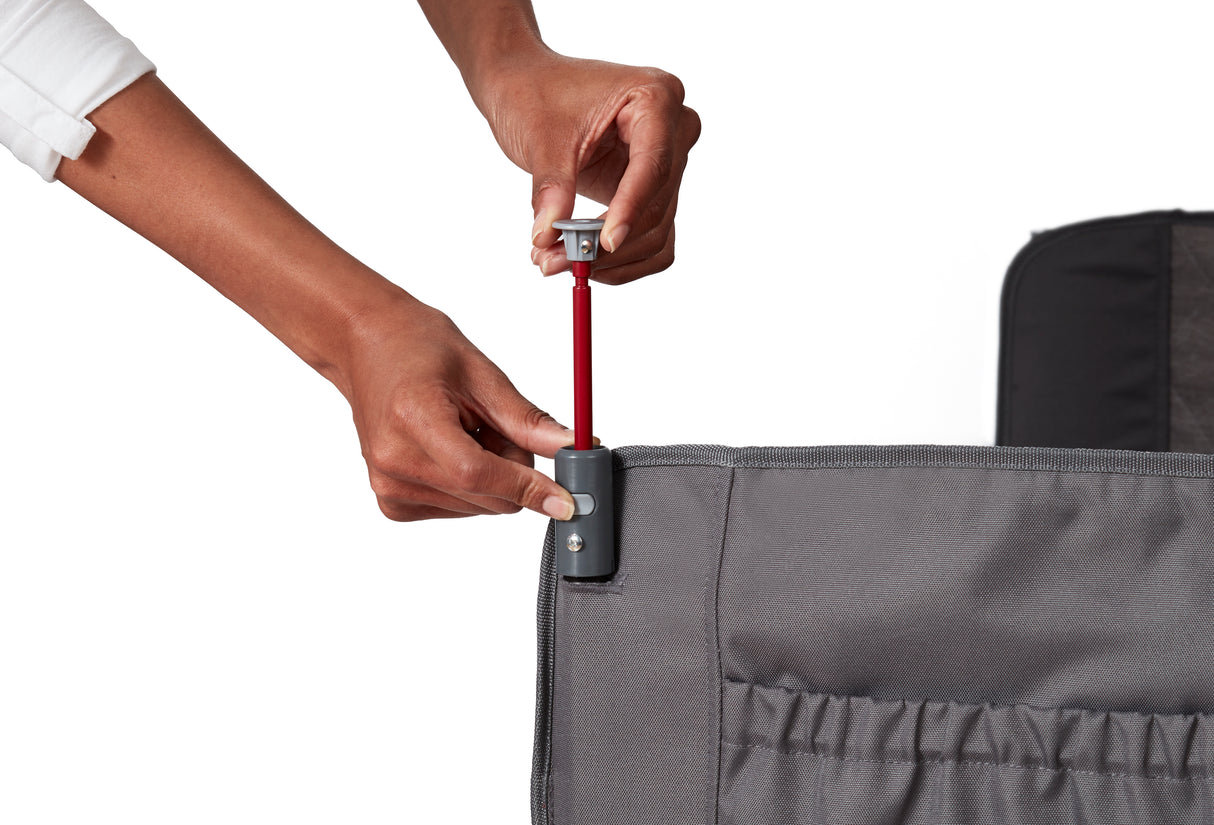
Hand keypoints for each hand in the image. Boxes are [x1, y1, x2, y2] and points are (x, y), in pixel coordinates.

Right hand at [338, 292, 577, 521]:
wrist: (365, 346)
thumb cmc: (417, 346)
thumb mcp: (482, 375)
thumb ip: (528, 421)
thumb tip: (572, 448)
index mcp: (413, 421)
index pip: (480, 475)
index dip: (529, 488)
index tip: (567, 499)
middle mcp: (394, 463)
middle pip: (490, 498)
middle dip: (514, 470)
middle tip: (495, 425)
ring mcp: (388, 487)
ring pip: (481, 508)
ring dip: (492, 476)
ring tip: (466, 430)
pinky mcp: (391, 503)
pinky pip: (459, 510)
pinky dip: (470, 485)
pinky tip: (450, 448)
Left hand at [481, 53, 699, 284]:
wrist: (527, 86)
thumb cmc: (537, 94)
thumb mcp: (541, 138)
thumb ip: (550, 188)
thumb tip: (547, 238)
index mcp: (655, 97)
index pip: (654, 164)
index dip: (630, 208)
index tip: (603, 244)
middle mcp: (673, 130)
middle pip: (658, 204)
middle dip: (609, 243)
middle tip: (555, 260)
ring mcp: (668, 163)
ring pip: (658, 230)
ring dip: (612, 260)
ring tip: (556, 261)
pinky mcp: (652, 191)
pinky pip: (653, 237)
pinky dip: (623, 260)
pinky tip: (586, 265)